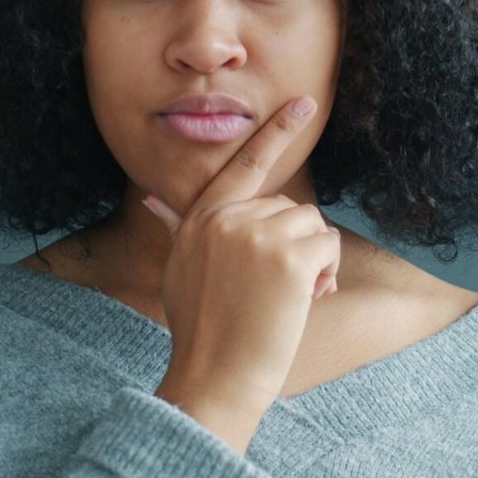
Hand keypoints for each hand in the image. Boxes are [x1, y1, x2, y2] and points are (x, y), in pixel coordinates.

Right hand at [142, 94, 342, 422]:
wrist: (214, 374)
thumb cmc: (202, 330)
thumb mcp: (181, 268)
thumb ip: (178, 226)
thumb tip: (151, 199)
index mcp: (201, 219)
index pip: (244, 164)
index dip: (276, 131)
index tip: (303, 103)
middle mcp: (226, 218)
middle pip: (288, 208)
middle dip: (293, 246)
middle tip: (274, 291)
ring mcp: (256, 234)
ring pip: (311, 225)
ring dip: (312, 261)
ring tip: (286, 298)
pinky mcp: (287, 256)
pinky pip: (327, 246)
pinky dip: (325, 274)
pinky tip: (304, 300)